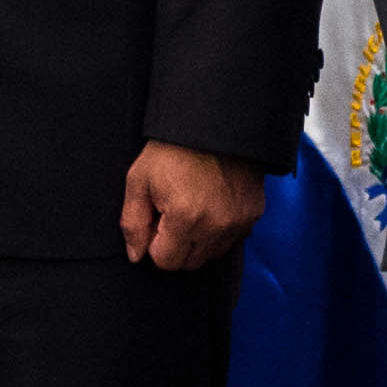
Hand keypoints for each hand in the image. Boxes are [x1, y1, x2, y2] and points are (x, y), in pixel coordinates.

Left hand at [121, 138, 265, 271]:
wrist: (214, 123)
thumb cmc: (172, 149)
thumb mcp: (139, 180)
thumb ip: (133, 222)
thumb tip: (136, 256)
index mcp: (186, 217)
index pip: (166, 261)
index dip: (156, 243)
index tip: (158, 218)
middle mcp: (216, 225)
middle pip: (189, 263)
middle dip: (176, 245)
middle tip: (173, 212)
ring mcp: (238, 221)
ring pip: (211, 255)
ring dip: (198, 240)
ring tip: (193, 207)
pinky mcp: (253, 214)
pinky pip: (232, 240)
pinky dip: (219, 230)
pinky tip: (212, 205)